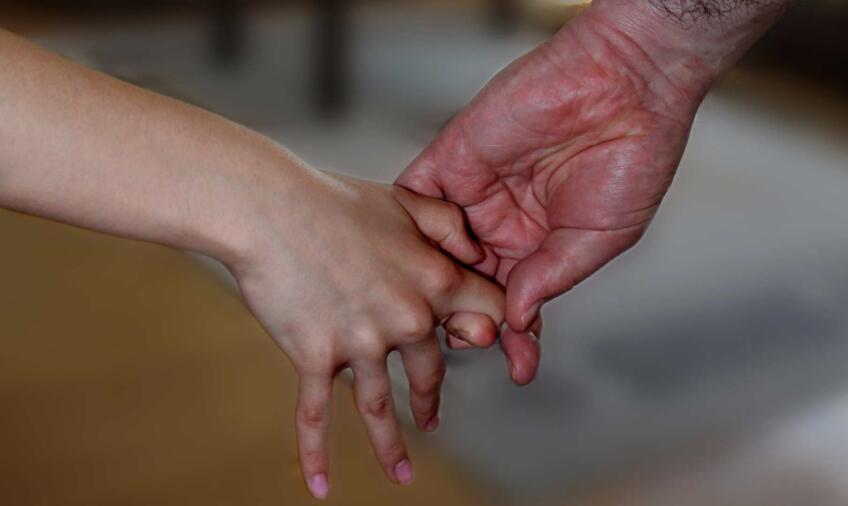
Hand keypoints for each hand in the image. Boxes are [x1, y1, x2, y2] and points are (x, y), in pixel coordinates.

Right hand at [229, 170, 504, 498]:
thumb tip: (477, 252)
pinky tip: (321, 485)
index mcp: (434, 280)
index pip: (487, 319)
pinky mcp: (316, 356)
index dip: (499, 336)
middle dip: (432, 398)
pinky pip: (316, 416)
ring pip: (380, 407)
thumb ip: (452, 224)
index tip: (499, 356)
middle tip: (431, 416)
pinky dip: (316, 455)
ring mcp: (361, 343)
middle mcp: (406, 318)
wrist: (270, 207)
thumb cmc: (335, 199)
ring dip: (392, 443)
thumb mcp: (408, 199)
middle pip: (433, 372)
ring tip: (402, 471)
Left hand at [397, 2, 713, 384]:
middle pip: (467, 282)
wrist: (626, 85)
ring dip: (433, 282)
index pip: (513, 300)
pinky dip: (411, 229)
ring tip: (442, 310)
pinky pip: (415, 199)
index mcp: (540, 242)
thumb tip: (515, 319)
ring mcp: (475, 192)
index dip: (514, 335)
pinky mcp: (452, 158)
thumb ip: (552, 278)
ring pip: (435, 249)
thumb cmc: (631, 157)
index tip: (519, 368)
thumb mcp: (600, 238)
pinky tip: (413, 258)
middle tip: (471, 340)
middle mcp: (503, 222)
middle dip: (466, 316)